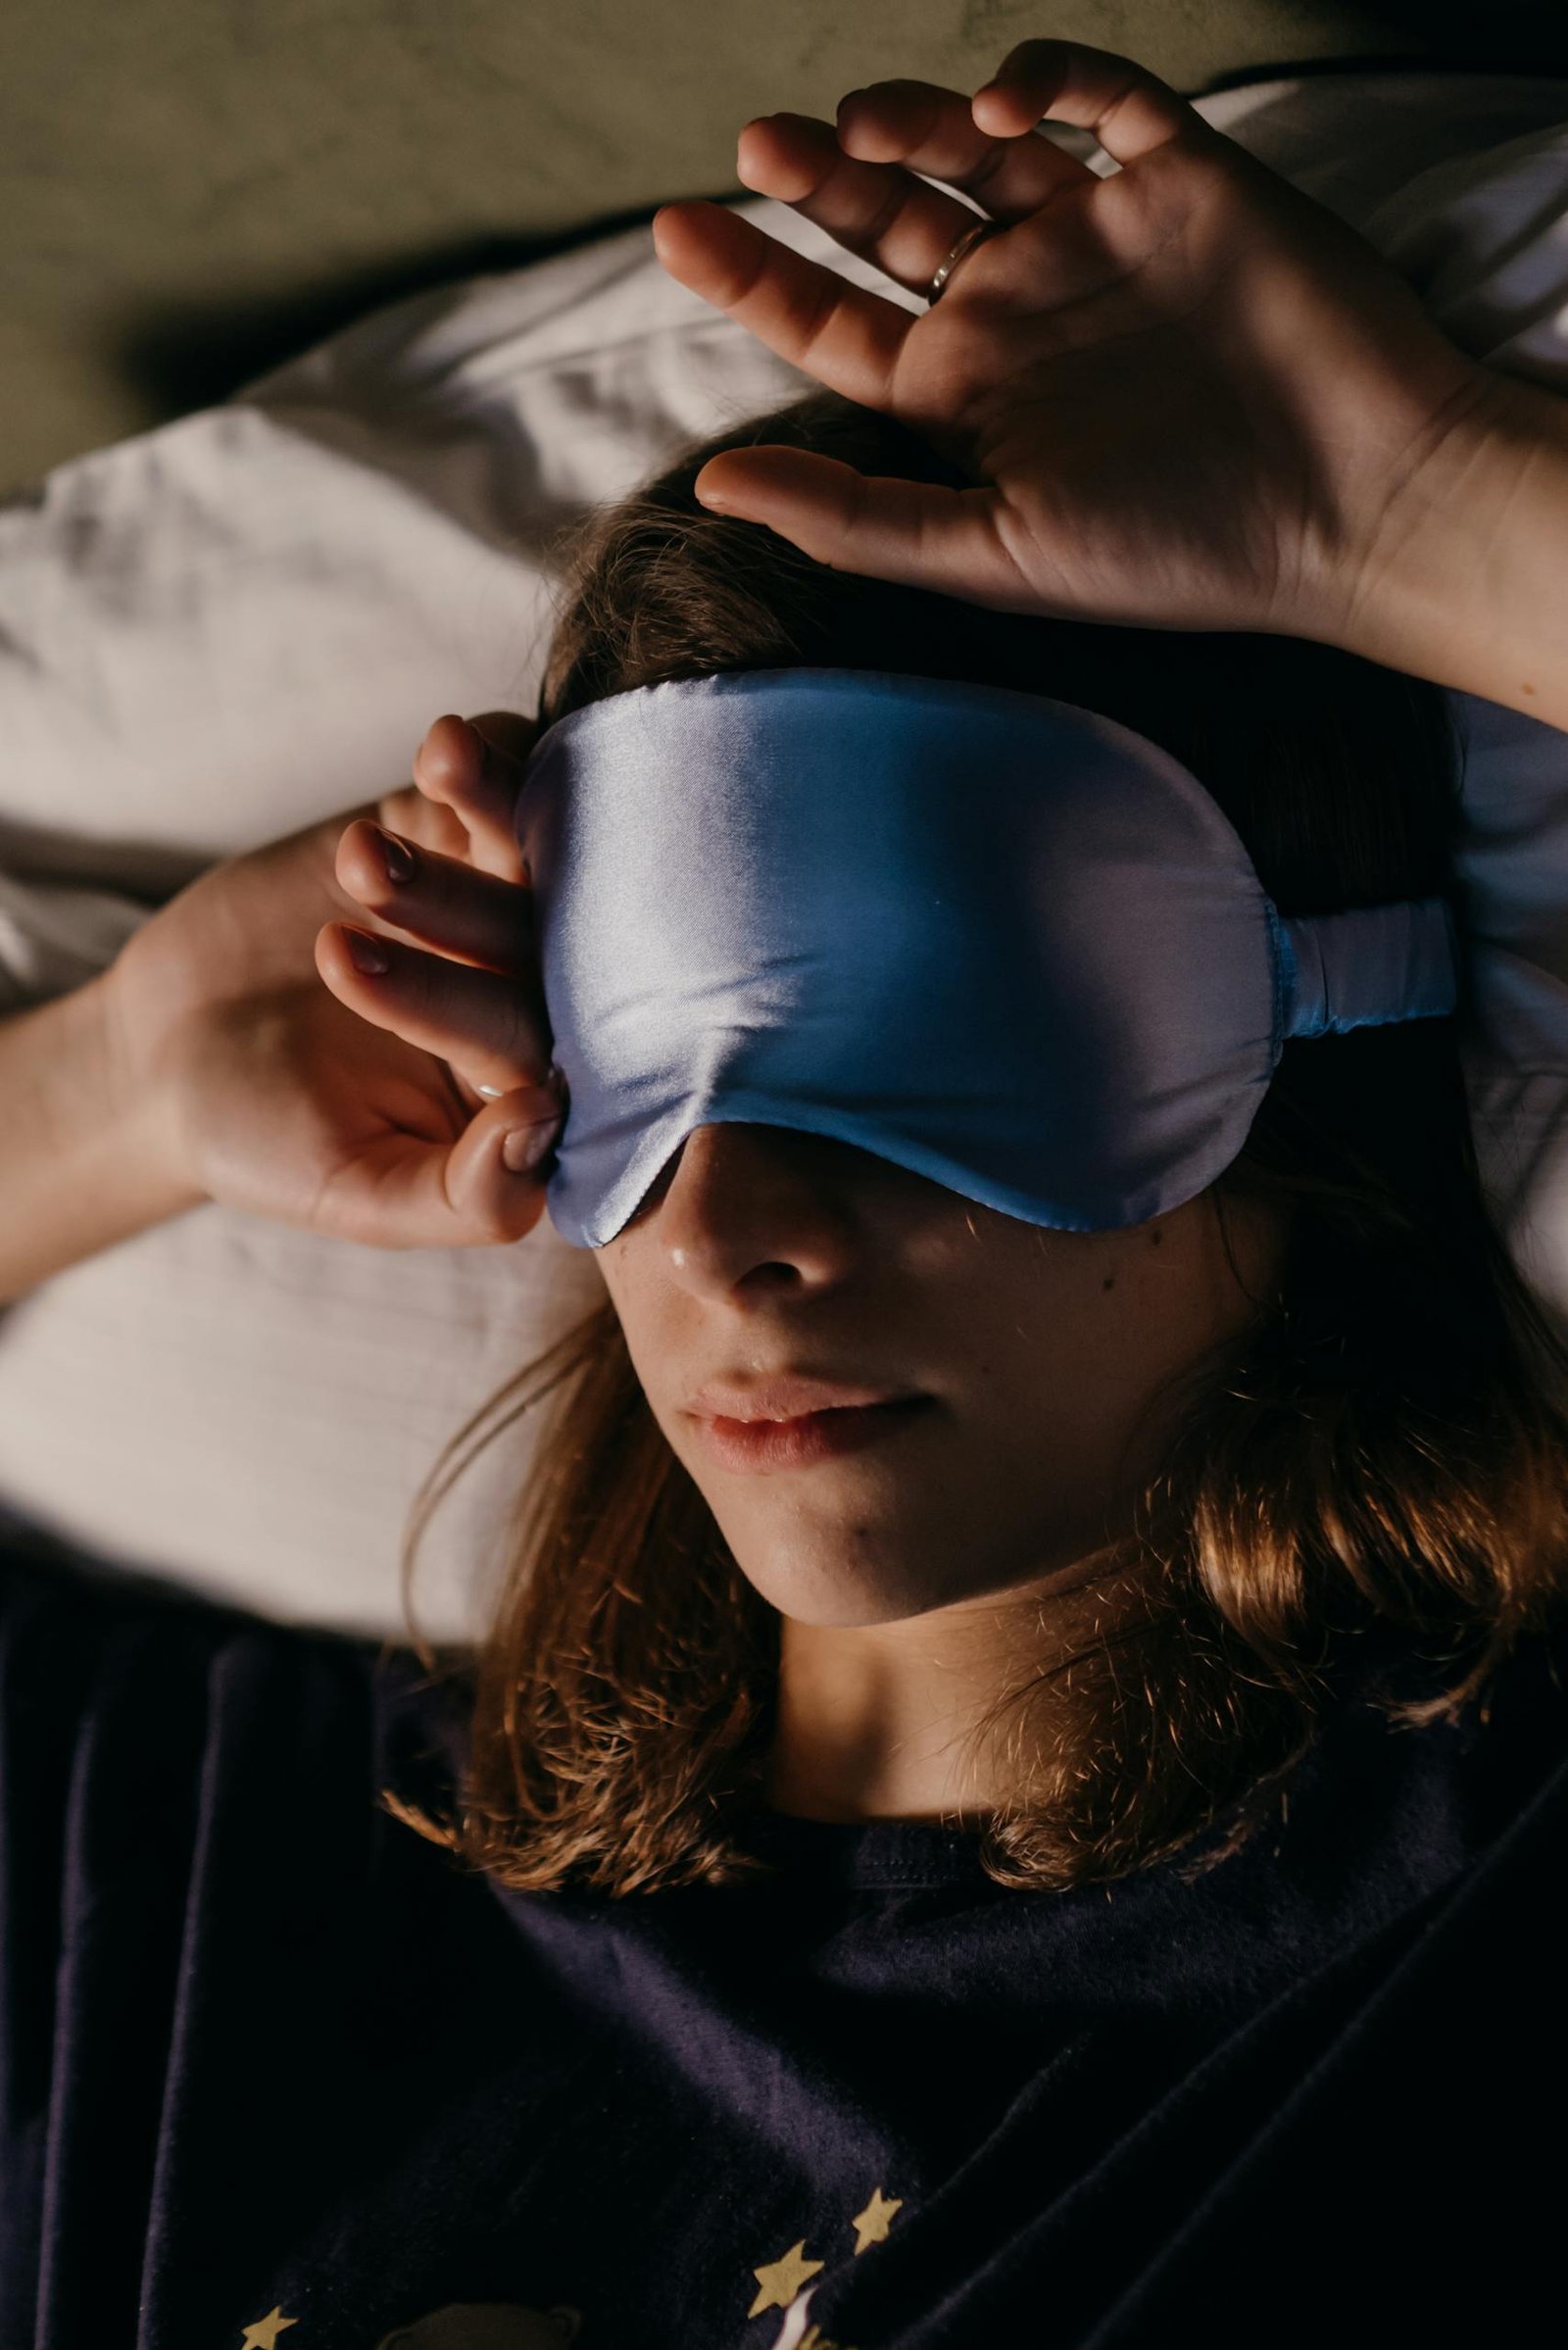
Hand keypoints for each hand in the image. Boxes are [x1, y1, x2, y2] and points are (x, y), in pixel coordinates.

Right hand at [101, 712, 562, 1249]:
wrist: (167, 1047)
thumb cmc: (267, 1141)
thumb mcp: (358, 1194)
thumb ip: (464, 1196)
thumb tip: (547, 1123)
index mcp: (531, 1087)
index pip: (532, 1039)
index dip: (461, 1013)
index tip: (360, 985)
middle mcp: (532, 992)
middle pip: (535, 938)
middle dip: (447, 921)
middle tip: (334, 943)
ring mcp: (494, 903)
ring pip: (526, 851)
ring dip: (481, 819)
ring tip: (385, 827)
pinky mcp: (448, 828)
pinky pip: (494, 785)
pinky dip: (483, 758)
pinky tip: (445, 745)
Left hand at [649, 39, 1499, 648]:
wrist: (1351, 503)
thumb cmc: (1174, 552)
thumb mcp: (989, 555)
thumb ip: (851, 520)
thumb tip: (708, 488)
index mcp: (967, 399)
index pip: (835, 324)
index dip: (754, 278)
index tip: (676, 230)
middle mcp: (1021, 311)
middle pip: (888, 222)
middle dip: (816, 182)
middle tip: (758, 148)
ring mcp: (1099, 239)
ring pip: (978, 150)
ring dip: (911, 123)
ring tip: (864, 128)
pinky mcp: (1182, 178)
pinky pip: (1100, 97)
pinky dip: (1044, 80)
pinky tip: (1001, 105)